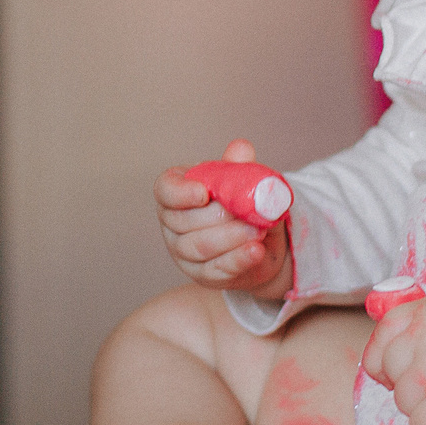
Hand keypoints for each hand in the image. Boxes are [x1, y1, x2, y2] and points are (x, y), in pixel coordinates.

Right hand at [156, 138, 291, 299]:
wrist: (260, 240)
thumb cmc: (241, 203)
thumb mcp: (243, 182)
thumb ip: (239, 166)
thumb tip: (240, 149)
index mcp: (175, 192)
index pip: (165, 191)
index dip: (181, 193)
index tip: (203, 192)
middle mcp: (172, 223)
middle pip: (183, 222)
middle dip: (217, 217)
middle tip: (247, 213)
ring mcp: (183, 252)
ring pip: (198, 247)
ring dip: (230, 238)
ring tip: (258, 231)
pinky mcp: (202, 275)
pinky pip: (216, 270)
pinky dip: (238, 260)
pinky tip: (256, 251)